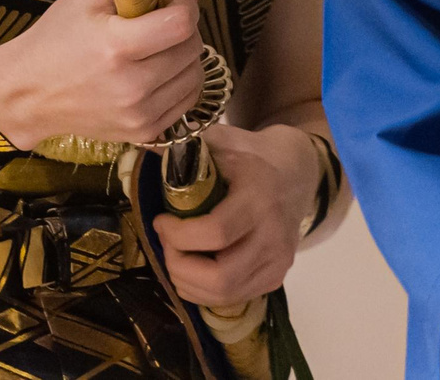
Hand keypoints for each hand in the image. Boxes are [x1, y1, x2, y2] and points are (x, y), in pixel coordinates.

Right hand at [0, 0, 203, 148]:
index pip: (180, 24)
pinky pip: (187, 102)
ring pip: (195, 76)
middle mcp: (132, 86)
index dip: (185, 4)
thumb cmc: (57, 38)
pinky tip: (160, 71)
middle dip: (185, 28)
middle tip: (163, 21)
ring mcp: (140, 115)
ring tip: (160, 46)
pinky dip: (181, 81)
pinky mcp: (143, 133)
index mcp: (116, 47)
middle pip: (192, 48)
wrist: (29, 94)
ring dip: (186, 55)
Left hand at [153, 123, 324, 304]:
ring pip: (224, 293)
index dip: (178, 235)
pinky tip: (192, 267)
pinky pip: (232, 298)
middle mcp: (274, 234)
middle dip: (179, 265)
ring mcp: (278, 261)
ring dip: (187, 281)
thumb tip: (145, 144)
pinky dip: (203, 290)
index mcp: (259, 196)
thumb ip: (184, 147)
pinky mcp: (275, 278)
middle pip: (220, 276)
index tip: (160, 221)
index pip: (216, 232)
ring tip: (175, 255)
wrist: (295, 171)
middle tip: (167, 243)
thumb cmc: (249, 155)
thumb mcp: (220, 141)